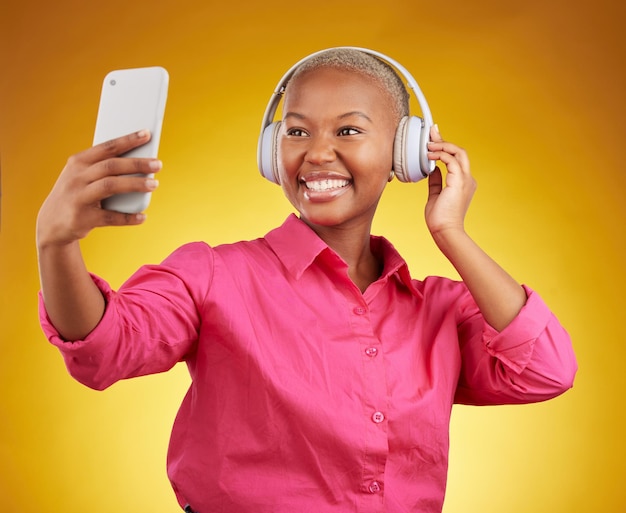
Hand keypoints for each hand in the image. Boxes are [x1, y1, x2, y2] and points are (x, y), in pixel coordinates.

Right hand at [36, 130, 160, 247]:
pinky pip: (110, 217)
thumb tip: (142, 162)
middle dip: (137, 163)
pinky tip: (142, 216)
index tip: (147, 134)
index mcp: (79, 162)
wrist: (52, 222)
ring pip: (110, 186)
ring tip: (154, 185)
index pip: (106, 147)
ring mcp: (78, 197)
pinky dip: (128, 217)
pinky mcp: (82, 218)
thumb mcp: (83, 176)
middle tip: (158, 164)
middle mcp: (77, 177)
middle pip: (111, 166)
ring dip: (135, 185)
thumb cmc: (77, 193)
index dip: (127, 140)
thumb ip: (105, 168)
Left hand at [424, 125, 475, 237]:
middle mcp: (467, 179)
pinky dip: (440, 155)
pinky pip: (452, 161)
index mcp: (463, 183)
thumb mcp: (435, 195)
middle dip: (444, 140)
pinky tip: (429, 155)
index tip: (433, 139)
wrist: (444, 231)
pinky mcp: (459, 182)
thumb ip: (436, 181)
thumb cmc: (440, 219)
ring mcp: (465, 180)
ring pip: (458, 153)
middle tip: (431, 132)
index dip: (445, 147)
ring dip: (442, 146)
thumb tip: (432, 170)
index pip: (456, 159)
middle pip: (459, 152)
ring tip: (428, 145)